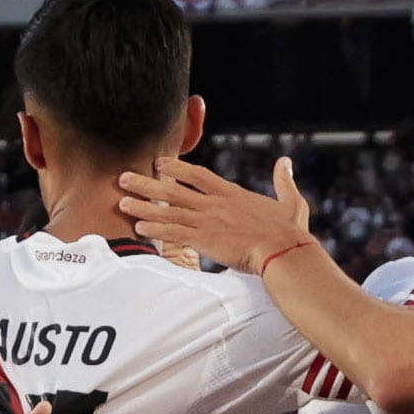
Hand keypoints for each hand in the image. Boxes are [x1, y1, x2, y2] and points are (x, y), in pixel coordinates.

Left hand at [118, 156, 312, 275]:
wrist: (284, 250)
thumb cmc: (290, 232)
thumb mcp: (290, 202)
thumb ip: (284, 181)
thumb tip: (286, 162)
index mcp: (232, 194)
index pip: (199, 175)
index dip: (177, 169)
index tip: (160, 164)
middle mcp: (215, 204)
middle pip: (174, 190)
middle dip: (147, 184)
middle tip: (124, 178)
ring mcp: (208, 221)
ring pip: (168, 211)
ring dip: (144, 207)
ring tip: (122, 203)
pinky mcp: (205, 240)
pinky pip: (174, 234)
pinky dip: (155, 230)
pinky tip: (138, 229)